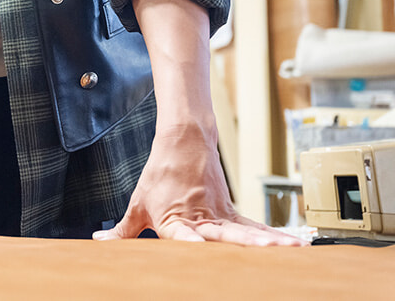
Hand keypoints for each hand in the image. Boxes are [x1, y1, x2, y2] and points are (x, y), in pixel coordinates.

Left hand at [92, 122, 304, 245]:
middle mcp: (200, 218)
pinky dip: (275, 237)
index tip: (200, 248)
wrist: (182, 141)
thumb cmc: (160, 175)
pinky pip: (255, 227)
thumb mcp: (137, 204)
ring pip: (246, 231)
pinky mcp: (232, 212)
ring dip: (267, 241)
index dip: (191, 243)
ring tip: (289, 250)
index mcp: (174, 220)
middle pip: (224, 235)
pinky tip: (294, 247)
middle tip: (265, 253)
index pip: (182, 235)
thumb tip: (99, 240)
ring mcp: (220, 214)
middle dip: (245, 246)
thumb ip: (122, 230)